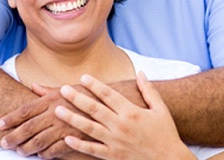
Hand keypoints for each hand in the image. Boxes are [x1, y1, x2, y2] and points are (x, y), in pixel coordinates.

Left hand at [0, 83, 95, 158]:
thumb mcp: (67, 88)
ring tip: (19, 151)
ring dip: (27, 147)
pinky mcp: (75, 138)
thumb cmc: (88, 93)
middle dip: (14, 136)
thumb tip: (32, 86)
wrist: (111, 102)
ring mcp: (65, 126)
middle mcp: (56, 112)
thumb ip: (47, 90)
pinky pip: (56, 150)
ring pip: (40, 141)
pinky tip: (41, 156)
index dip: (11, 118)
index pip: (26, 110)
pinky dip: (46, 154)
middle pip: (29, 127)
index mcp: (53, 99)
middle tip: (3, 142)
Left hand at [55, 72, 195, 159]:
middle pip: (94, 109)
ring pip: (89, 128)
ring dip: (72, 118)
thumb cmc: (166, 133)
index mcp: (131, 112)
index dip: (95, 85)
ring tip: (58, 110)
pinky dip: (78, 145)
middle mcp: (120, 126)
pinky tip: (66, 138)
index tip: (83, 77)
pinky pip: (92, 150)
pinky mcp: (113, 156)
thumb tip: (140, 72)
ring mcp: (115, 142)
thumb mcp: (160, 109)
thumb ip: (149, 90)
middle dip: (77, 98)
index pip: (108, 94)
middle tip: (63, 90)